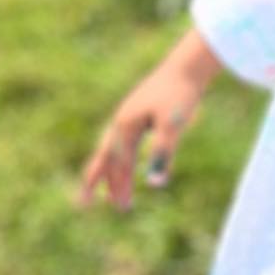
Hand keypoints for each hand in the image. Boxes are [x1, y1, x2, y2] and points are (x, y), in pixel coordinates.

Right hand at [74, 27, 220, 210]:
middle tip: (88, 204)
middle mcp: (122, 121)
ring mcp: (129, 116)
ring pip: (115, 150)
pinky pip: (124, 142)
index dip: (117, 186)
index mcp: (126, 125)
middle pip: (107, 157)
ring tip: (113, 193)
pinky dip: (122, 158)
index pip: (118, 163)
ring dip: (113, 172)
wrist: (186, 66)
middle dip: (102, 182)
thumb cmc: (180, 95)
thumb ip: (163, 154)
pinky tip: (127, 163)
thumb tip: (155, 185)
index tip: (119, 207)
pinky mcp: (138, 113)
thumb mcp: (172, 127)